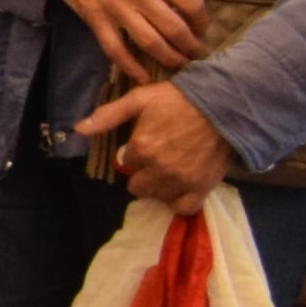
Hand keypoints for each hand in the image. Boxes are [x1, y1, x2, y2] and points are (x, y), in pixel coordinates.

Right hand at [55, 0, 220, 83]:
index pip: (192, 4)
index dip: (203, 22)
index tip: (202, 29)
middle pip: (174, 28)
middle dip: (190, 46)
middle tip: (194, 53)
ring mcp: (115, 8)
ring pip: (149, 42)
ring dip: (168, 58)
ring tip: (178, 63)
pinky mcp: (96, 20)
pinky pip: (115, 50)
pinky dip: (131, 67)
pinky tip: (143, 77)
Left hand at [77, 78, 236, 204]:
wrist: (226, 105)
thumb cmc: (181, 99)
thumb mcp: (141, 99)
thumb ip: (109, 115)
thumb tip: (79, 129)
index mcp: (141, 147)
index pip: (126, 162)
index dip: (135, 153)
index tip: (146, 142)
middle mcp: (159, 168)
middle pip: (138, 186)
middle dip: (143, 174)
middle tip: (157, 160)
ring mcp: (182, 180)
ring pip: (158, 197)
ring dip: (159, 187)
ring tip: (169, 171)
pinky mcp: (202, 187)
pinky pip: (184, 207)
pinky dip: (180, 201)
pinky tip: (180, 189)